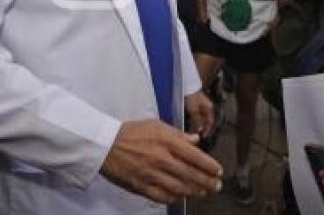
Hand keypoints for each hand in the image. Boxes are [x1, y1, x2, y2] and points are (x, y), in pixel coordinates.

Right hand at [100, 119, 222, 203]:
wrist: (105, 144)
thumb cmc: (133, 132)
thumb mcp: (157, 125)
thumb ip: (178, 134)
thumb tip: (196, 140)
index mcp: (167, 141)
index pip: (195, 156)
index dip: (210, 166)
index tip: (219, 171)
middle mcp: (162, 159)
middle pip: (190, 174)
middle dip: (207, 182)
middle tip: (217, 186)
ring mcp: (151, 174)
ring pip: (179, 188)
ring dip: (194, 191)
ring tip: (203, 192)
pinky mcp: (141, 186)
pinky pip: (162, 196)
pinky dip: (174, 198)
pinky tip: (181, 197)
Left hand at [185, 91, 214, 136]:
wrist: (187, 87)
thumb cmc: (192, 98)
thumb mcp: (194, 111)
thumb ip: (197, 121)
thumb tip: (199, 130)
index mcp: (209, 108)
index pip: (210, 122)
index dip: (207, 130)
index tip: (202, 136)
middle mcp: (207, 108)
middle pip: (205, 121)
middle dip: (201, 128)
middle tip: (196, 134)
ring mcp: (202, 106)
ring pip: (200, 118)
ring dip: (197, 124)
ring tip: (191, 130)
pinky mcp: (196, 105)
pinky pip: (196, 115)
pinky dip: (194, 120)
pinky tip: (190, 123)